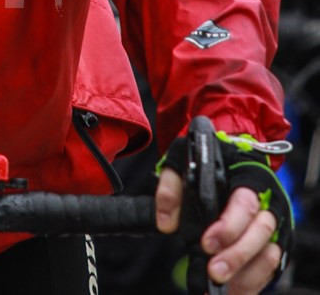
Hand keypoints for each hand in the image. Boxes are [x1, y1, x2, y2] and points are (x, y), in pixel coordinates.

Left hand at [156, 167, 281, 293]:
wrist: (234, 161)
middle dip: (237, 256)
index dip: (227, 227)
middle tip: (214, 272)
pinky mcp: (273, 244)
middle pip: (260, 232)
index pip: (244, 204)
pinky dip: (251, 282)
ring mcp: (274, 225)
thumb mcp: (186, 159)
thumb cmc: (210, 161)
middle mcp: (267, 203)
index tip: (205, 244)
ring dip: (246, 275)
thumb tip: (166, 223)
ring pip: (269, 254)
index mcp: (248, 178)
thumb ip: (172, 185)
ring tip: (222, 286)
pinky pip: (270, 269)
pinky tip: (232, 289)